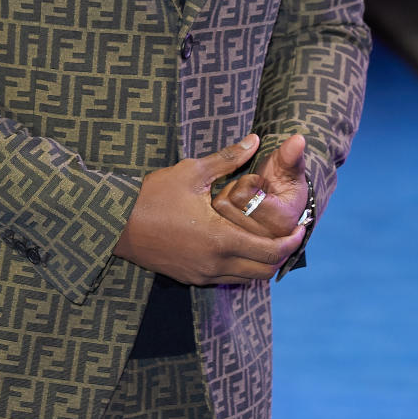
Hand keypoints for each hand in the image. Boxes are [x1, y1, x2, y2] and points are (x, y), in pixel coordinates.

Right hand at [114, 135, 295, 285]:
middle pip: (263, 270)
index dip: (292, 242)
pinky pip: (225, 278)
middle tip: (289, 235)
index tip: (302, 228)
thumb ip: (228, 159)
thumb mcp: (191, 172)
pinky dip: (240, 267)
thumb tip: (255, 140)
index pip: (270, 251)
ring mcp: (201, 274)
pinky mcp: (189, 277)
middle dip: (281, 254)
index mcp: (220, 239)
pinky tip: (238, 246)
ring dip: (260, 263)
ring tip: (267, 240)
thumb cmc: (152, 195)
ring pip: (245, 278)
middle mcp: (215, 263)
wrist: (115, 223)